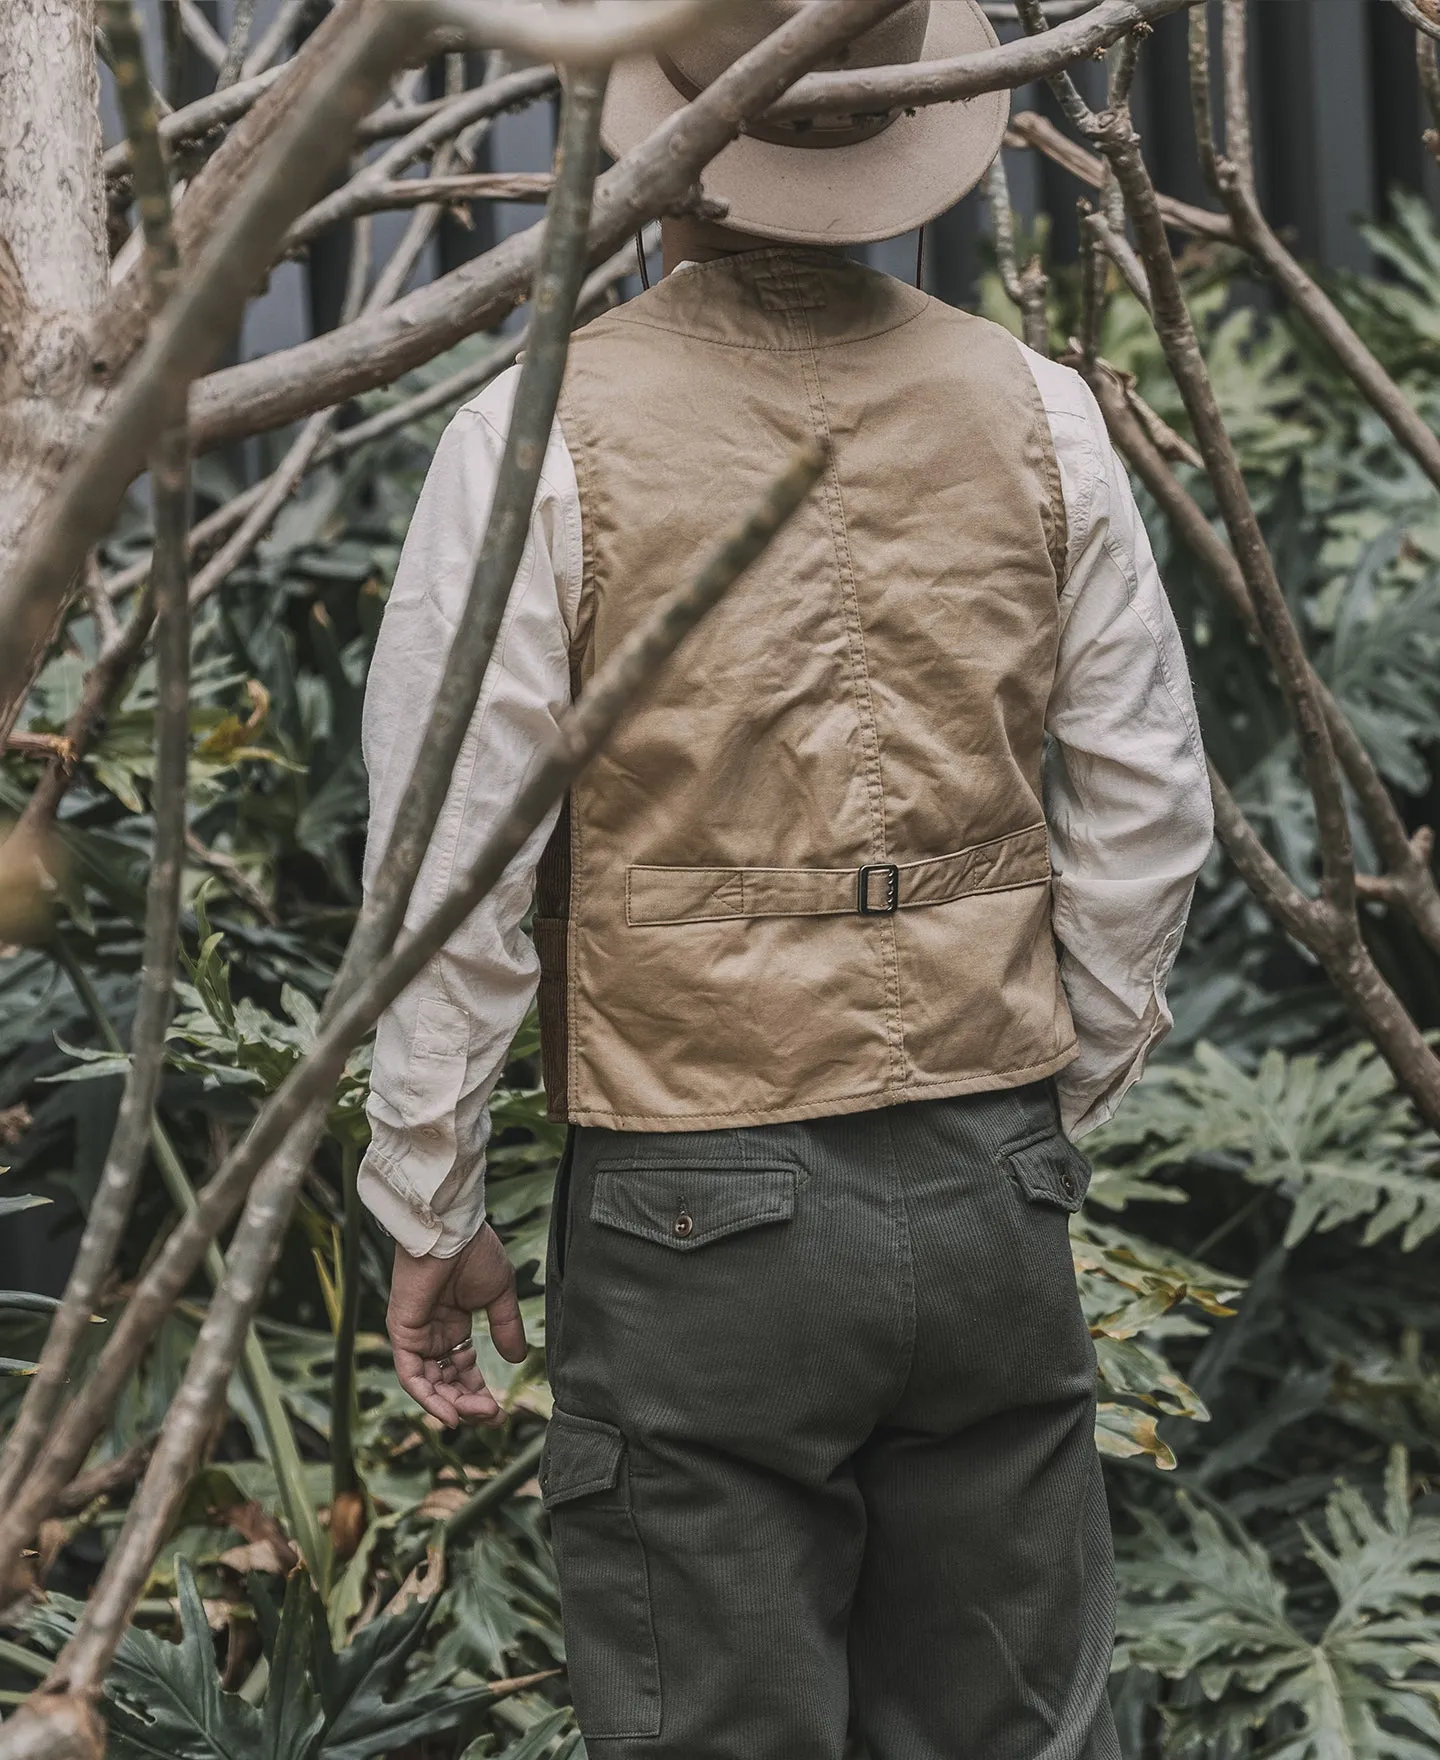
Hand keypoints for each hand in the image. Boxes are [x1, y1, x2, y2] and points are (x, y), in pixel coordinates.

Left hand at [387, 1224, 527, 1427]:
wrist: (452, 1231)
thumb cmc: (475, 1252)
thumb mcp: (500, 1295)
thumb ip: (506, 1328)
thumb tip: (517, 1359)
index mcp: (454, 1324)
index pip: (463, 1370)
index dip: (479, 1393)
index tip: (500, 1413)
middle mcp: (432, 1334)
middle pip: (447, 1382)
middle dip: (469, 1404)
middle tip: (492, 1417)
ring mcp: (416, 1335)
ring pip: (430, 1384)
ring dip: (452, 1405)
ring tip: (477, 1415)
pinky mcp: (402, 1333)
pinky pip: (411, 1375)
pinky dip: (428, 1397)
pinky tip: (450, 1413)